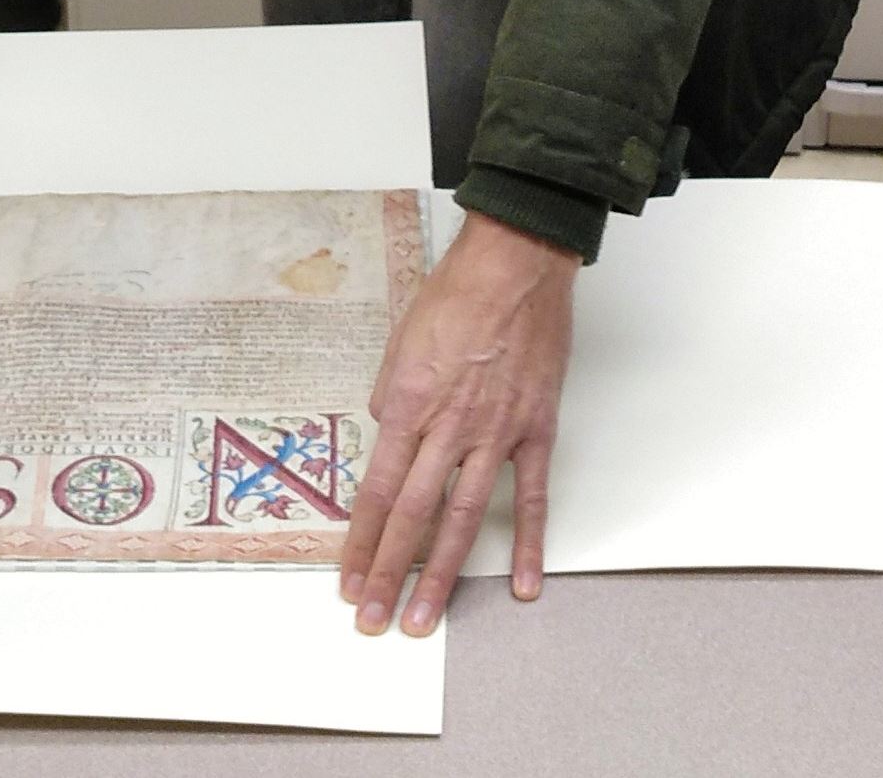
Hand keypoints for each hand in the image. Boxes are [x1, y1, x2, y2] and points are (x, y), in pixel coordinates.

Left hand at [338, 211, 576, 634]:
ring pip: (464, 519)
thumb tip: (388, 431)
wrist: (516, 263)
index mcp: (409, 405)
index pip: (378, 491)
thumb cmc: (456, 293)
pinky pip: (532, 497)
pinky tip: (524, 584)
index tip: (347, 579)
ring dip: (441, 575)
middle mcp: (449, 428)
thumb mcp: (399, 341)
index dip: (360, 541)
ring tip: (424, 619)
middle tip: (372, 620)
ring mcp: (496, 433)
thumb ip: (391, 395)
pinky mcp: (536, 429)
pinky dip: (529, 544)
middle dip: (388, 573)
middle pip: (414, 517)